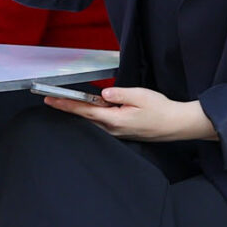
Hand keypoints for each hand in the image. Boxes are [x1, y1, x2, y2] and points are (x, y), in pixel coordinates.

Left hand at [45, 85, 214, 142]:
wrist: (175, 125)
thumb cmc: (160, 110)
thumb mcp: (140, 95)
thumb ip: (119, 94)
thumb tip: (103, 93)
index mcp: (114, 119)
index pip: (84, 110)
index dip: (66, 104)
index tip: (51, 100)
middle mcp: (112, 129)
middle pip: (84, 118)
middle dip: (67, 108)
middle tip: (50, 100)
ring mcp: (116, 132)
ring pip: (92, 122)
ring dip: (79, 113)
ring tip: (65, 103)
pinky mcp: (120, 132)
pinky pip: (101, 124)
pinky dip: (91, 117)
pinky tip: (88, 111)